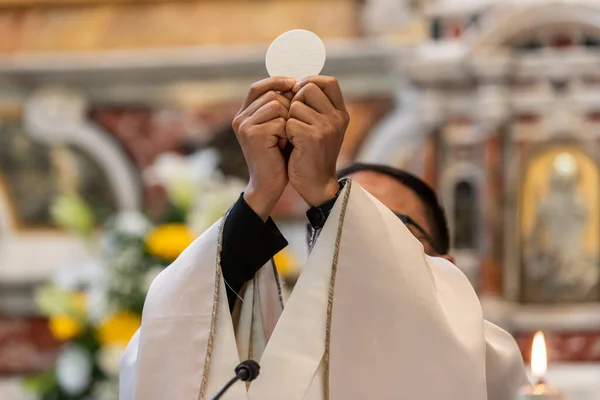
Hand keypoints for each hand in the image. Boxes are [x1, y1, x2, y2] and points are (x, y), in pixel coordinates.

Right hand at [233, 77, 295, 219]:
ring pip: (277, 105)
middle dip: (287, 109)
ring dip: (287, 120)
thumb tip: (294, 83)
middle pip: (272, 95)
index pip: (258, 87)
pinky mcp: (252, 134)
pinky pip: (280, 120)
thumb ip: (279, 107)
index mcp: (244, 114)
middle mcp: (240, 118)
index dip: (276, 82)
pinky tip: (282, 145)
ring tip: (284, 138)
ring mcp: (244, 125)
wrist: (269, 184)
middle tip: (288, 130)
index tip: (295, 85)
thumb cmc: (277, 157)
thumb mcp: (278, 128)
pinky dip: (286, 132)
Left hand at [286, 76, 348, 205]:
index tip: (299, 93)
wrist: (316, 184)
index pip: (328, 82)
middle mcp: (337, 118)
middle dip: (295, 100)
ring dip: (289, 118)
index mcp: (341, 113)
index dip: (311, 82)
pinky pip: (289, 122)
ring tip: (294, 135)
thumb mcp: (322, 128)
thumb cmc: (313, 154)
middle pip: (309, 88)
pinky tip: (291, 144)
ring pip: (296, 105)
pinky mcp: (312, 137)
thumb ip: (316, 107)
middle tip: (294, 118)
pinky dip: (285, 132)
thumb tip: (296, 84)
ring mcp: (326, 127)